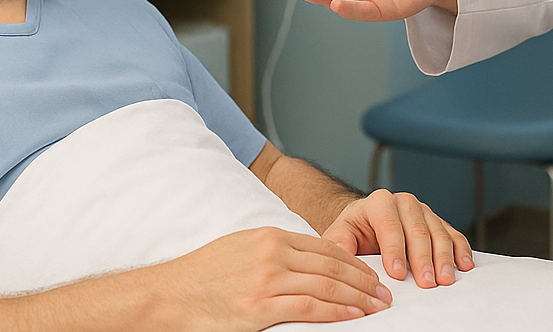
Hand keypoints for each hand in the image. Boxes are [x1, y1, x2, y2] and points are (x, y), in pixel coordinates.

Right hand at [148, 226, 392, 328]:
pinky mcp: (259, 309)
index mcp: (269, 236)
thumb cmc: (202, 275)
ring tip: (377, 307)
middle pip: (332, 265)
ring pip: (326, 286)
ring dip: (358, 298)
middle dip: (364, 280)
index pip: (324, 247)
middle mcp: (272, 253)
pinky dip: (335, 312)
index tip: (370, 273)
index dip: (353, 261)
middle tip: (385, 293)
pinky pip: (308, 309)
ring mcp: (266, 280)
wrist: (167, 295)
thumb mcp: (241, 247)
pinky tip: (353, 317)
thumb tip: (307, 264)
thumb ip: (274, 251)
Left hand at [323, 189, 473, 287]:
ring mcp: (424, 211)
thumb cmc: (354, 232)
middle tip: (426, 283)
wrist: (367, 224)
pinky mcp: (437, 222)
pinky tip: (464, 265)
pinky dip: (460, 249)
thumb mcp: (340, 234)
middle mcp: (404, 203)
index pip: (389, 225)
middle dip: (423, 259)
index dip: (394, 250)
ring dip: (444, 258)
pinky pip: (453, 234)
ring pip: (438, 232)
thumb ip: (338, 243)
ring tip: (445, 279)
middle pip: (417, 230)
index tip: (396, 273)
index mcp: (379, 203)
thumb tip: (340, 254)